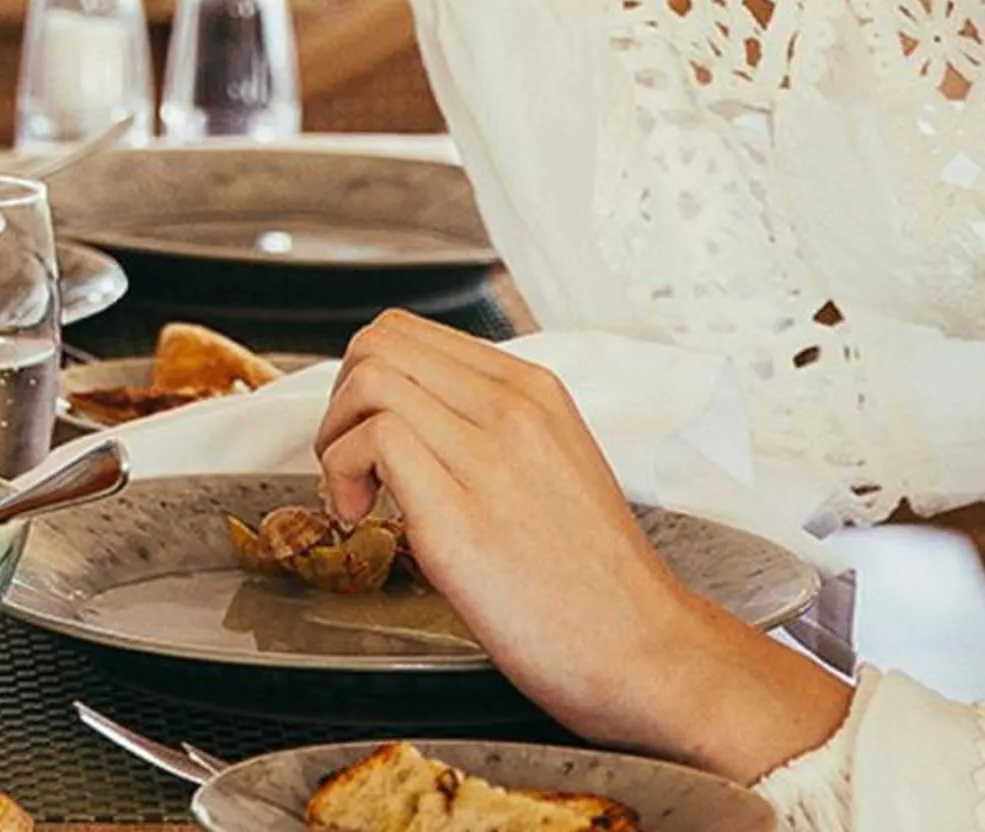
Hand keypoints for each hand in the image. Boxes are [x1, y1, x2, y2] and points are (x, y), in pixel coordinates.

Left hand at [312, 313, 850, 777]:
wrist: (648, 650)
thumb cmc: (596, 579)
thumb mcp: (553, 466)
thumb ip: (489, 428)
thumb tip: (415, 416)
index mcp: (534, 393)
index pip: (411, 333)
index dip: (365, 374)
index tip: (365, 427)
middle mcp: (514, 410)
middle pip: (380, 343)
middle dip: (341, 396)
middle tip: (350, 456)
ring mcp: (490, 459)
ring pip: (371, 380)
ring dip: (335, 434)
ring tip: (356, 491)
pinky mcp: (460, 516)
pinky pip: (376, 440)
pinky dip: (342, 470)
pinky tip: (361, 513)